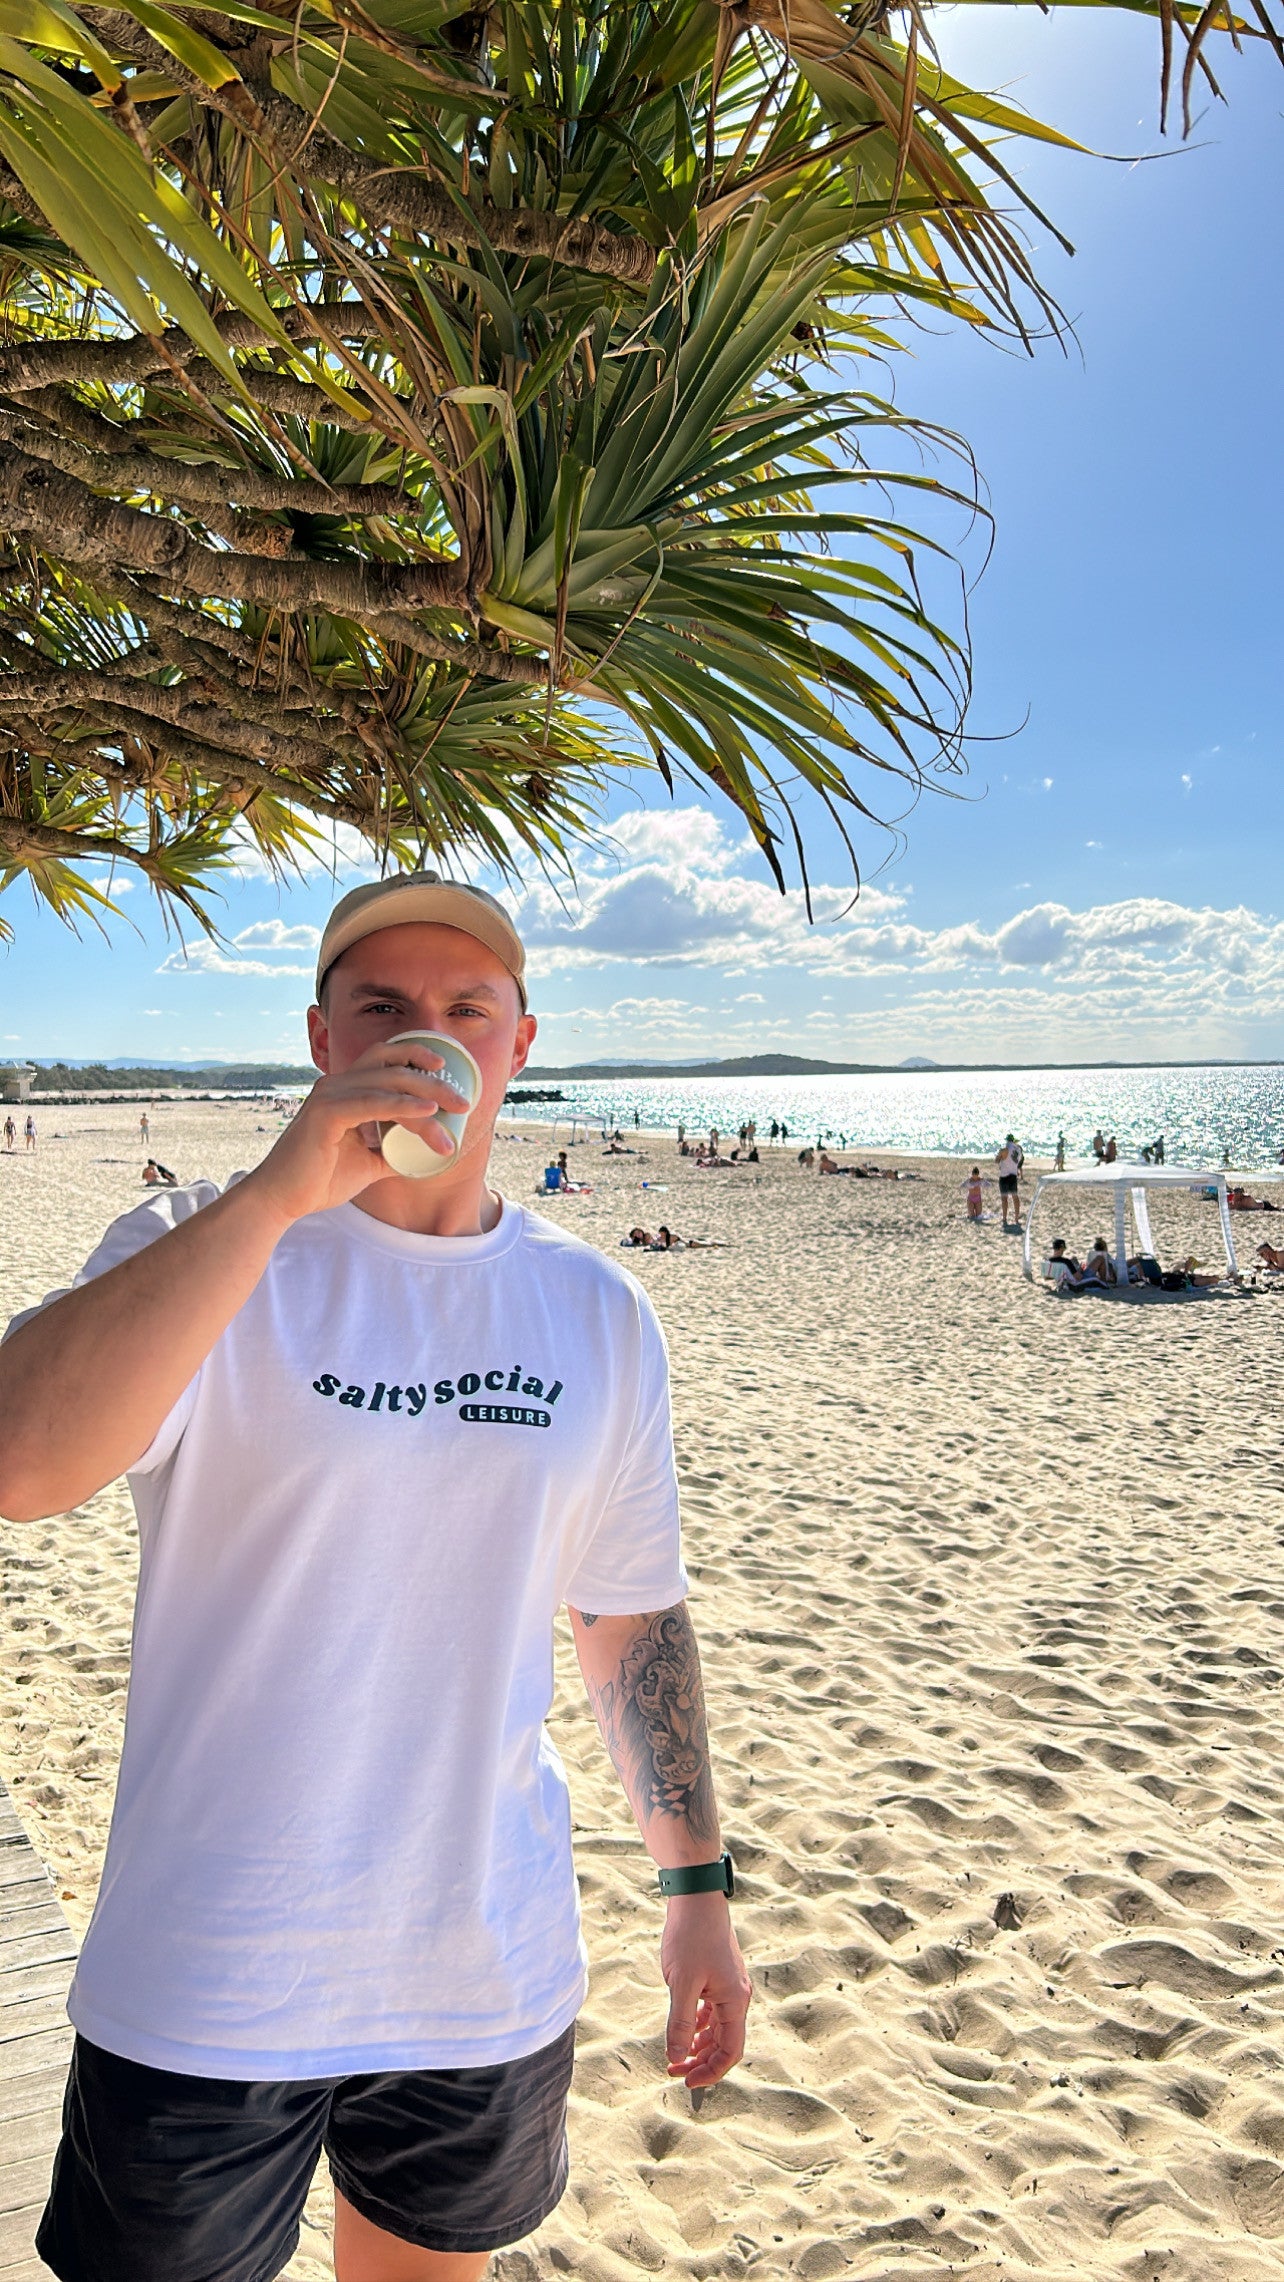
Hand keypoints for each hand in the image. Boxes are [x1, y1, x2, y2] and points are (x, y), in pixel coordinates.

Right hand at [244, 1040, 469, 1226]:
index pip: (383, 1060)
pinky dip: (402, 1105)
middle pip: (392, 1065)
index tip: (445, 1068)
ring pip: (388, 1083)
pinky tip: (427, 1112)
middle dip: (432, 1079)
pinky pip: (372, 1102)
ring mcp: (329, 1096)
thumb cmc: (319, 1179)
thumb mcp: (368, 1162)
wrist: (283, 1199)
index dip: (415, 1056)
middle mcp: (336, 1085)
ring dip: (426, 1096)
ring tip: (455, 1110)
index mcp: (344, 1091)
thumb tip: (422, 1154)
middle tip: (463, 1101)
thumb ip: (392, 1151)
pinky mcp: (325, 1114)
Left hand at [661, 1893, 750, 2089]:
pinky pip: (711, 2011)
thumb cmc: (690, 1937)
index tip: (686, 2082)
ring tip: (675, 2056)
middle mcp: (737, 1996)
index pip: (730, 2051)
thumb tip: (677, 2056)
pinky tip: (682, 2031)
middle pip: (724, 2042)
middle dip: (701, 2062)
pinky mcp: (717, 1976)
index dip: (711, 2072)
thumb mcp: (681, 1983)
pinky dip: (697, 2025)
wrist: (696, 1897)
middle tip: (674, 2072)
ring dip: (698, 2045)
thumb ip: (680, 2022)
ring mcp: (728, 1985)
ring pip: (717, 2028)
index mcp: (735, 2001)